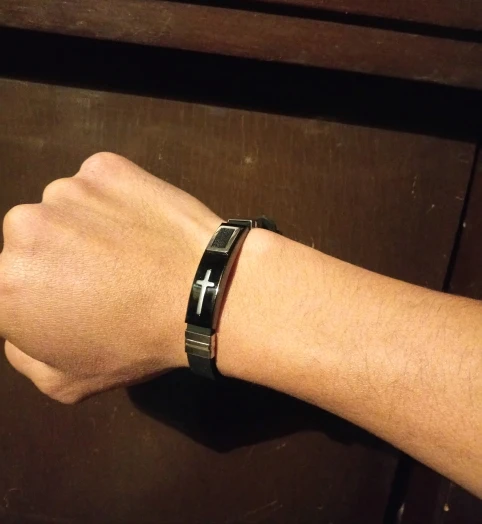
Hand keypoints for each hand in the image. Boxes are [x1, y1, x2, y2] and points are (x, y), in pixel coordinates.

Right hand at [0, 153, 222, 402]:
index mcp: (4, 285)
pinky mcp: (103, 166)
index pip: (8, 287)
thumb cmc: (137, 343)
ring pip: (63, 210)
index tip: (67, 298)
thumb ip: (22, 353)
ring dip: (83, 228)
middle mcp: (21, 228)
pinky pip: (97, 186)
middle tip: (102, 277)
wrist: (204, 292)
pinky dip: (112, 201)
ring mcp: (64, 190)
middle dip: (55, 259)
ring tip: (128, 252)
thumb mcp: (66, 381)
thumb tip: (20, 321)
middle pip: (29, 243)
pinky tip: (141, 226)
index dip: (38, 296)